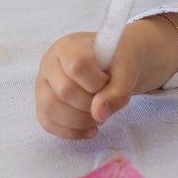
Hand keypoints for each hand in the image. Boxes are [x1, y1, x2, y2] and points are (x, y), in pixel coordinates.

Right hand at [34, 16, 177, 137]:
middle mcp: (51, 62)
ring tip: (102, 116)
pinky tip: (92, 128)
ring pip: (51, 111)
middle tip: (109, 101)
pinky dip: (70, 131)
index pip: (76, 69)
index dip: (97, 83)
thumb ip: (118, 90)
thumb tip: (100, 115)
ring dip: (80, 121)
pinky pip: (47, 124)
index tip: (112, 82)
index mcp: (69, 45)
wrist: (128, 59)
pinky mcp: (46, 101)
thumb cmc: (130, 57)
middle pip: (62, 94)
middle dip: (91, 105)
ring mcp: (44, 83)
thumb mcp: (133, 69)